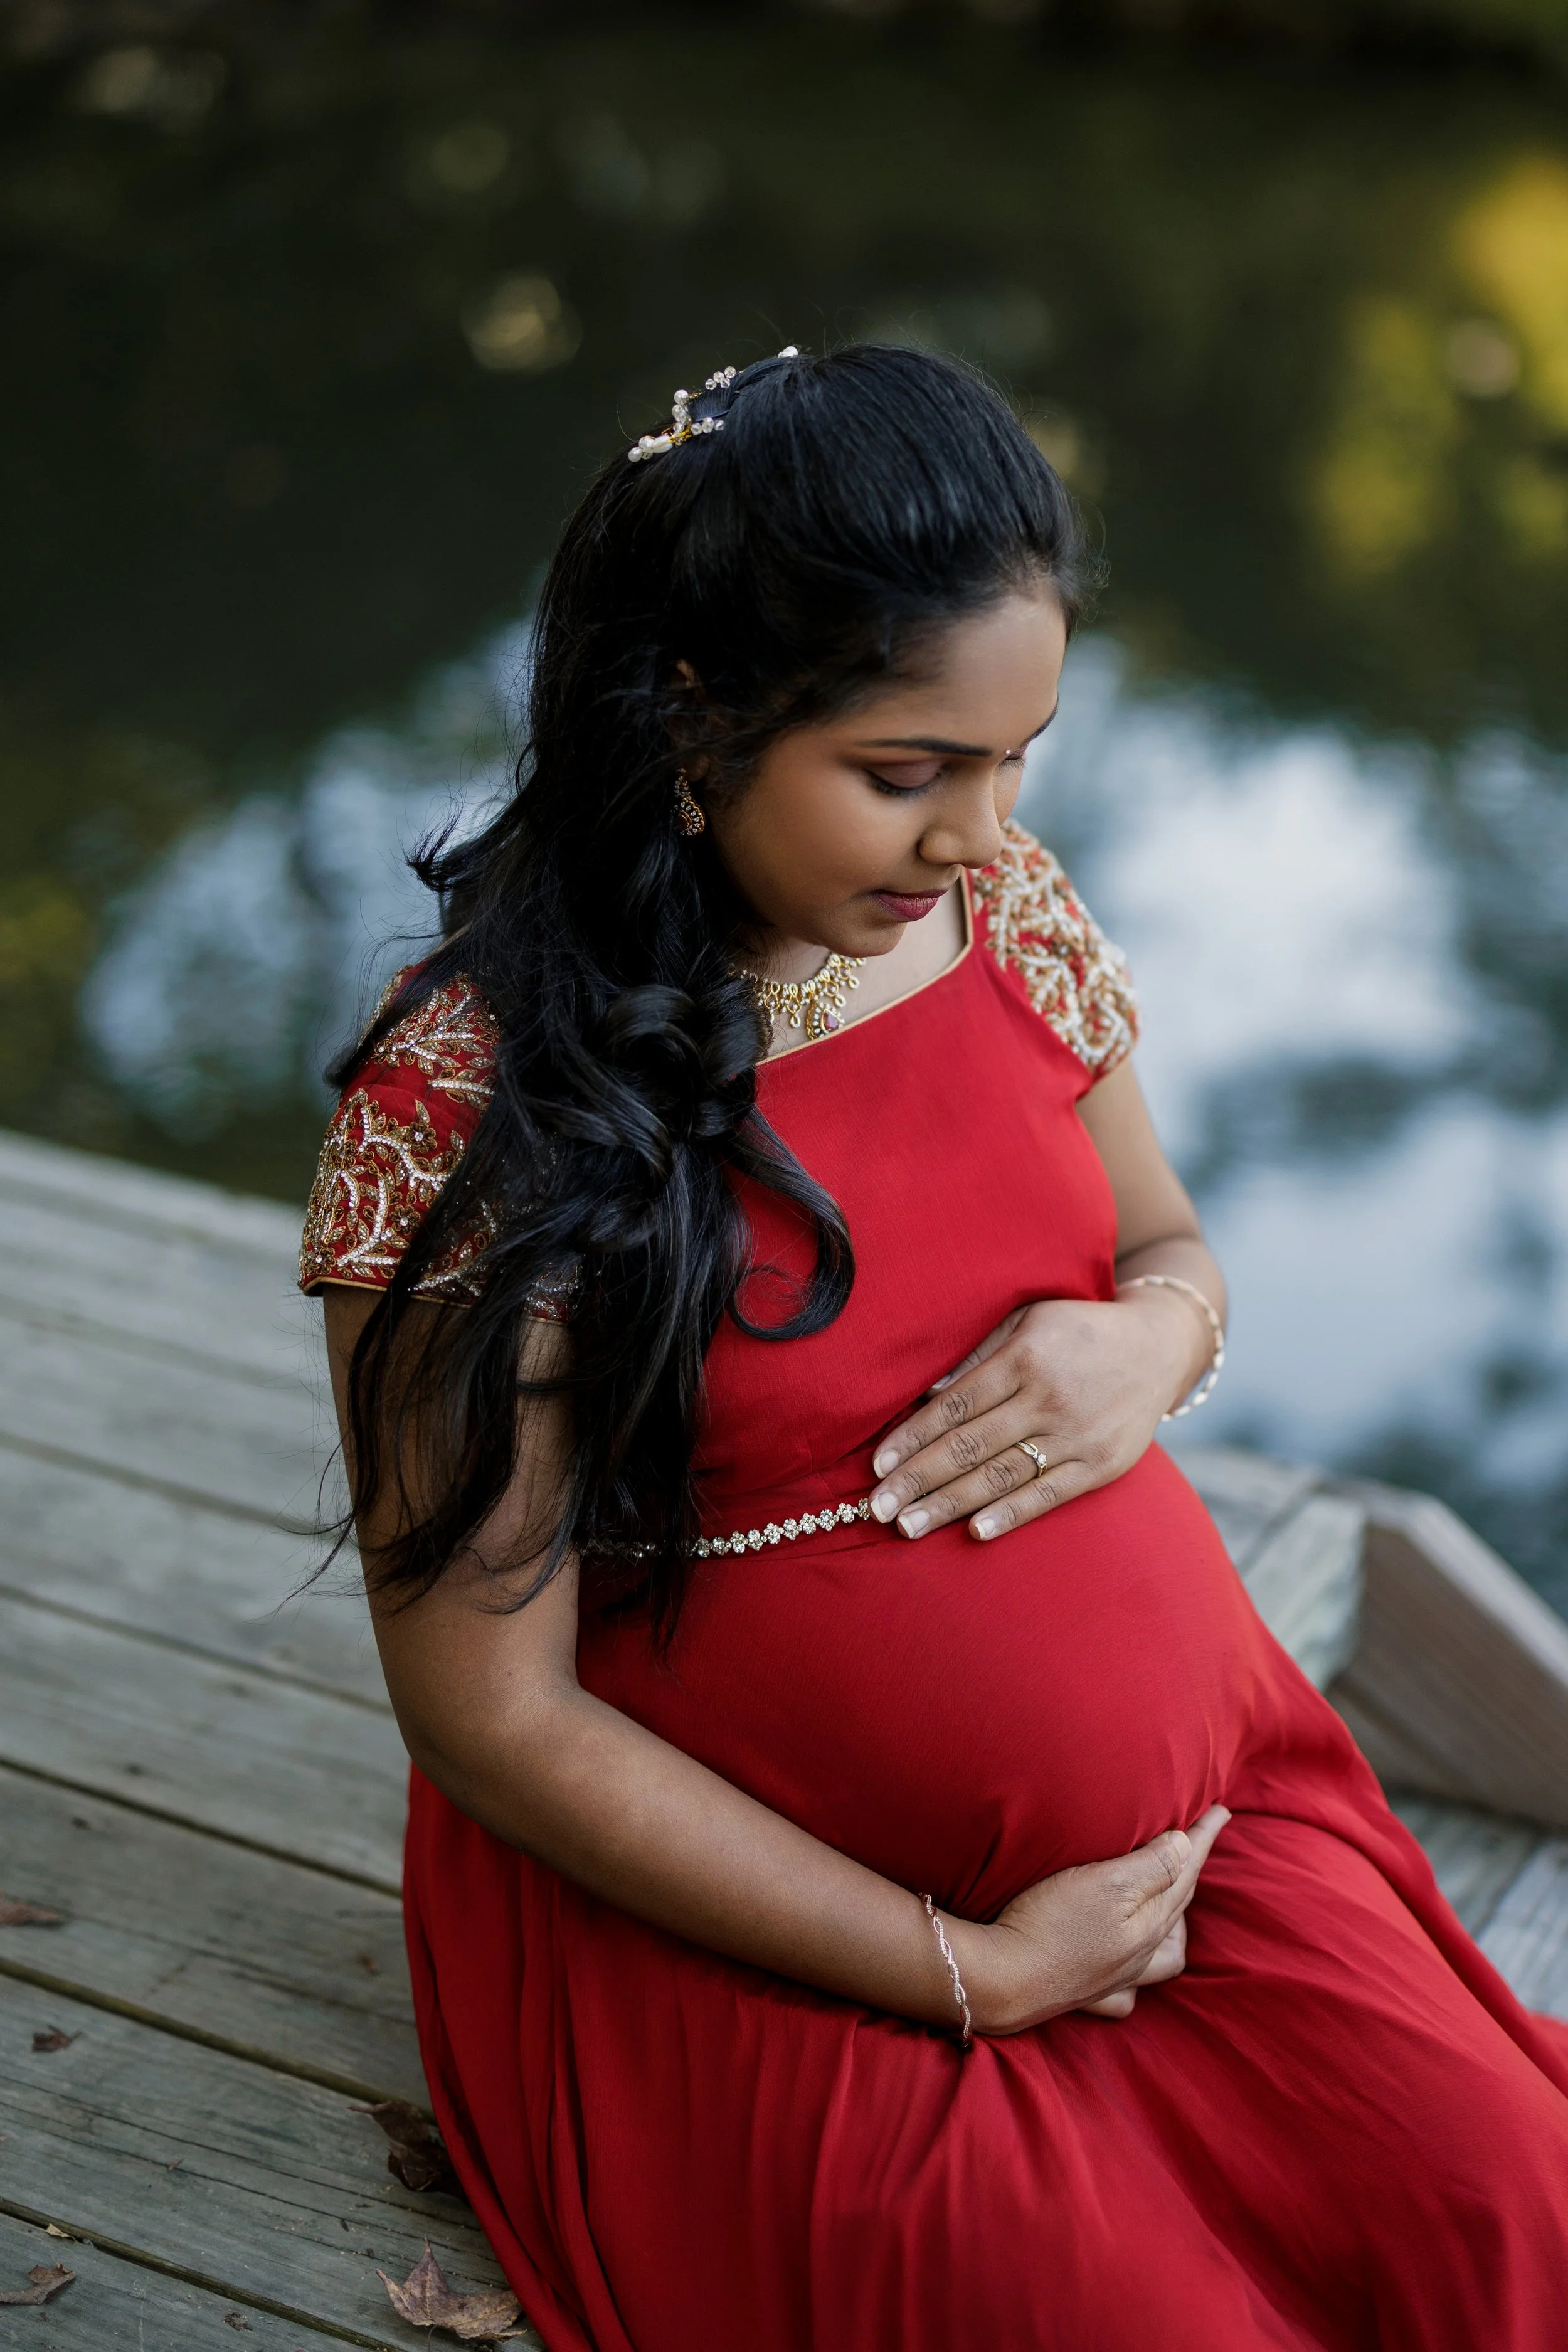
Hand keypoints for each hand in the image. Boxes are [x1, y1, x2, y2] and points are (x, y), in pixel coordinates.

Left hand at [869, 1289, 1210, 1542]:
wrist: (1157, 1347)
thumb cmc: (1076, 1331)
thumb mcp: (1027, 1320)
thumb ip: (978, 1355)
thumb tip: (924, 1392)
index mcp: (1025, 1358)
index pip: (955, 1406)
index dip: (912, 1437)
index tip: (877, 1465)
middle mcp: (1049, 1398)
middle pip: (970, 1446)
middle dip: (918, 1479)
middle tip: (876, 1508)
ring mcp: (1078, 1435)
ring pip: (1002, 1475)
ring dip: (950, 1504)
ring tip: (908, 1526)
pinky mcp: (1101, 1465)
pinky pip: (1049, 1494)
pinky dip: (1012, 1514)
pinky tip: (976, 1532)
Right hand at [945, 1806, 1230, 2034]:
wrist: (1001, 1980)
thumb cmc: (1051, 1923)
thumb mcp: (1105, 1884)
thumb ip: (1151, 1867)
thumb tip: (1185, 1846)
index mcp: (1150, 1923)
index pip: (1185, 1871)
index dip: (1202, 1838)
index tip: (1221, 1810)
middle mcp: (1140, 1954)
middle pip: (1177, 1905)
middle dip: (1191, 1868)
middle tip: (1198, 1839)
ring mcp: (1115, 1978)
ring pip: (1163, 1953)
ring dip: (1174, 1923)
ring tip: (1172, 1902)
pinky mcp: (1086, 1994)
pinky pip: (1127, 1993)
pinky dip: (1139, 1979)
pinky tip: (1130, 1964)